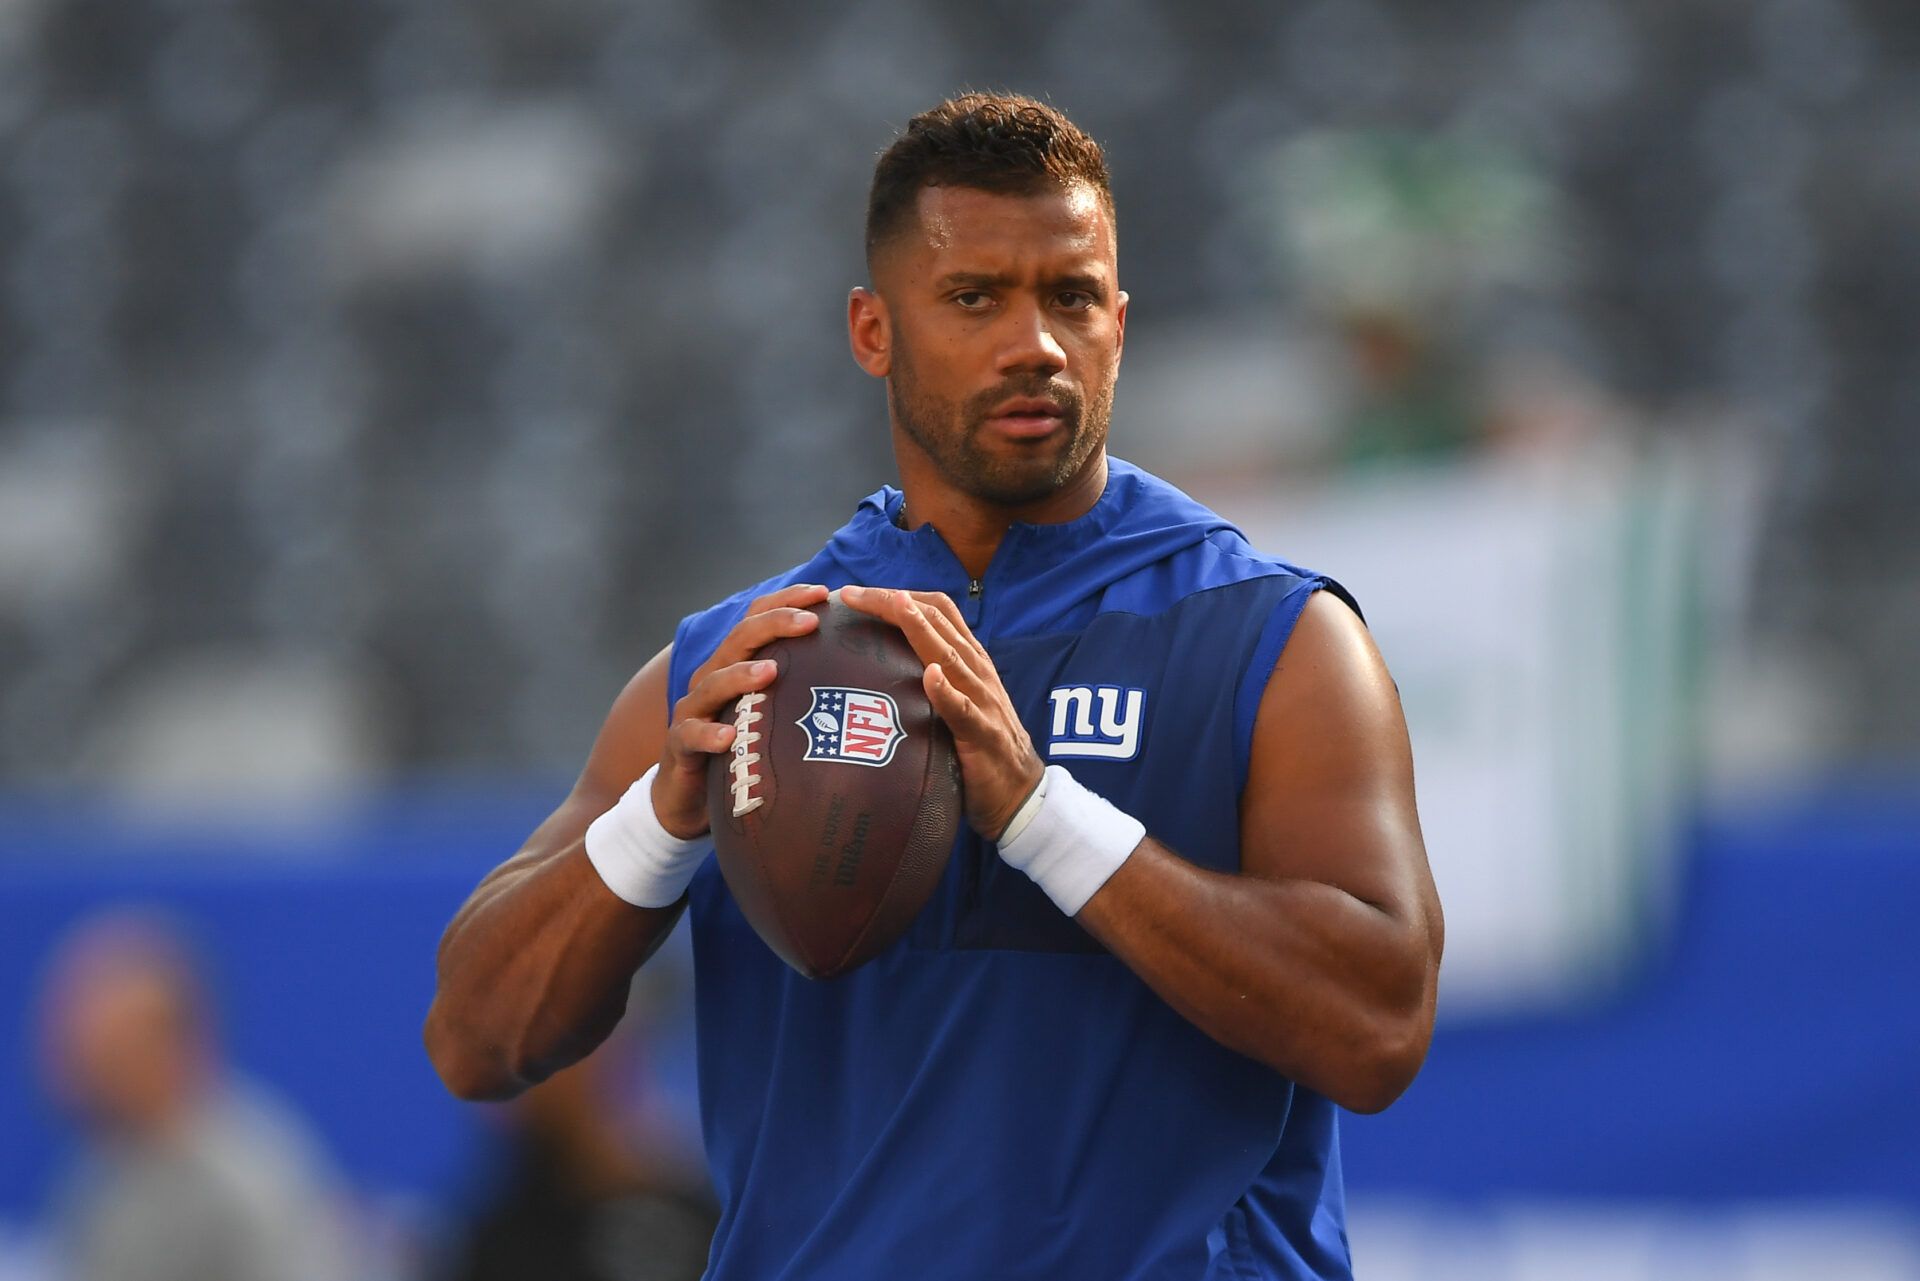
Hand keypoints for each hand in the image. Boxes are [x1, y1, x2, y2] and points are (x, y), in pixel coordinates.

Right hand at [652, 582, 828, 838]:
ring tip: (770, 671)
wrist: (687, 792)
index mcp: (735, 662)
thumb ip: (802, 689)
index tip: (825, 593)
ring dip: (741, 674)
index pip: (758, 617)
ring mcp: (694, 709)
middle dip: (774, 625)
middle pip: (739, 638)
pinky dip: (709, 734)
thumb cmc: (741, 745)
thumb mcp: (771, 711)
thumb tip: (865, 681)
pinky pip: (691, 735)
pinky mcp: (680, 744)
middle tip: (810, 622)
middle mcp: (713, 676)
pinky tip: (728, 737)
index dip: (788, 600)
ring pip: (713, 682)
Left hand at [840, 585, 1044, 839]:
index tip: (857, 593)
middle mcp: (977, 670)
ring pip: (951, 655)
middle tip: (851, 594)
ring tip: (893, 607)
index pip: (937, 611)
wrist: (1020, 793)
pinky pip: (963, 709)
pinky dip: (946, 690)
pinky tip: (929, 676)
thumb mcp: (955, 703)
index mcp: (970, 660)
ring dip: (920, 629)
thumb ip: (931, 681)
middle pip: (938, 620)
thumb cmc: (979, 749)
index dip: (899, 595)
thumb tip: (880, 666)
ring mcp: (982, 700)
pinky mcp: (983, 734)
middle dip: (893, 601)